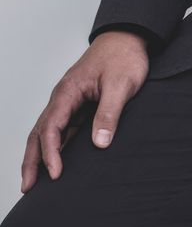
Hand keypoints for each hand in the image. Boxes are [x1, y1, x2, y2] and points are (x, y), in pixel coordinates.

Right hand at [21, 30, 148, 190]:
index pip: (51, 127)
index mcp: (67, 92)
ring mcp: (68, 102)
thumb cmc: (124, 57)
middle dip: (32, 161)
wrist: (128, 38)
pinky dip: (55, 146)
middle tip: (28, 188)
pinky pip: (62, 129)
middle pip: (39, 133)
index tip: (54, 174)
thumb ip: (109, 113)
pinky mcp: (78, 105)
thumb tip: (100, 143)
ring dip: (40, 156)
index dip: (50, 153)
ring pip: (47, 132)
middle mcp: (62, 98)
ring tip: (35, 182)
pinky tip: (56, 161)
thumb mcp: (121, 84)